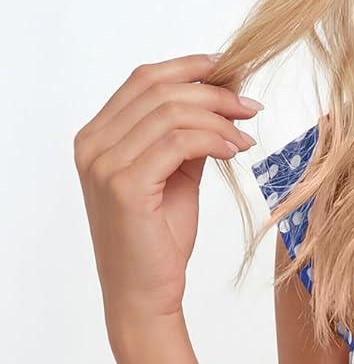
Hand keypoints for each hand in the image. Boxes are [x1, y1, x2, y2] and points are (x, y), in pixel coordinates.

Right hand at [74, 52, 261, 332]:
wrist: (143, 294)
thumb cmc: (158, 242)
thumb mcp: (175, 179)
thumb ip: (185, 140)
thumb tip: (218, 106)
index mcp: (98, 136)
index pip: (143, 80)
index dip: (188, 69)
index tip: (229, 72)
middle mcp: (93, 144)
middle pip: (158, 90)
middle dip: (212, 92)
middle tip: (250, 106)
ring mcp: (104, 163)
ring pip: (170, 113)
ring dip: (218, 118)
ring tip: (247, 135)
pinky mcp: (124, 185)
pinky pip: (177, 143)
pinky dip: (212, 140)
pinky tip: (234, 150)